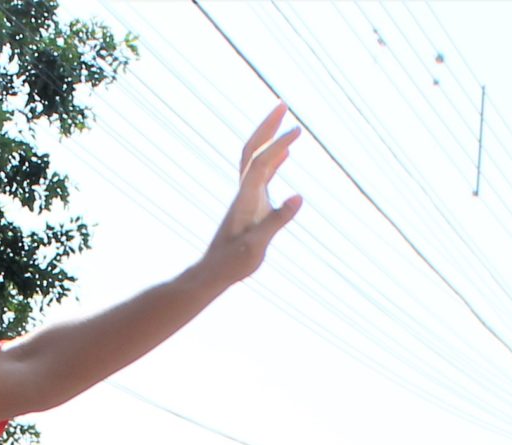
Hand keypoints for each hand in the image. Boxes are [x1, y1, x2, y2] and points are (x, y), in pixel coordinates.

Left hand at [200, 107, 304, 286]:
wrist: (212, 273)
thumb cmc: (232, 263)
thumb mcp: (256, 246)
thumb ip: (277, 221)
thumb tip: (299, 196)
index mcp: (245, 198)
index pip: (261, 162)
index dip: (278, 145)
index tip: (297, 132)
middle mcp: (244, 191)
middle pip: (253, 149)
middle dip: (267, 126)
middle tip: (283, 104)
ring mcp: (247, 196)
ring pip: (257, 158)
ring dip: (270, 138)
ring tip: (287, 122)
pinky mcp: (250, 203)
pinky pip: (263, 174)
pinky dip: (275, 159)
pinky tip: (287, 153)